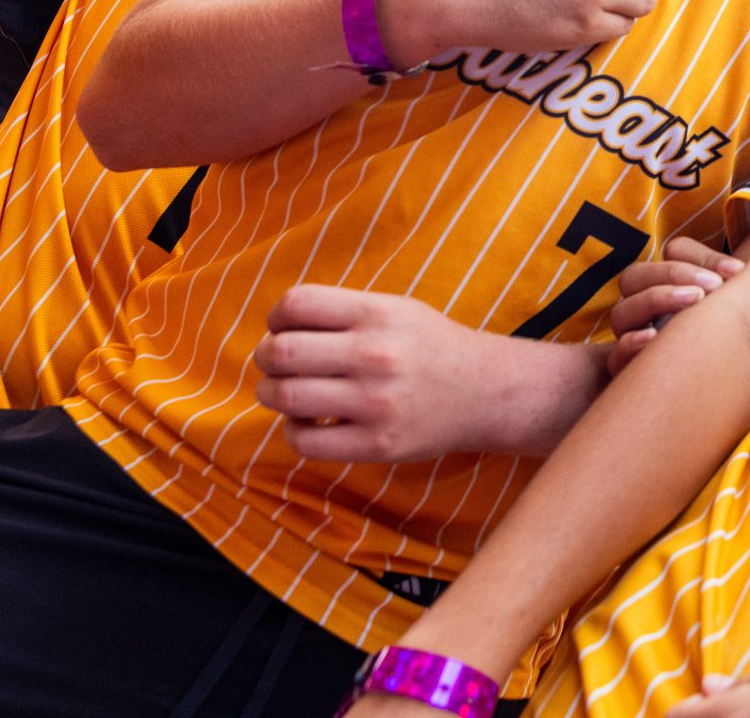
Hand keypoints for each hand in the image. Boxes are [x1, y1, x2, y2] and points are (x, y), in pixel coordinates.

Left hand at [256, 285, 522, 462]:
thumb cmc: (428, 347)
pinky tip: (310, 422)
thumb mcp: (395, 310)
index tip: (282, 328)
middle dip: (265, 358)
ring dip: (272, 394)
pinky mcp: (377, 444)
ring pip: (285, 397)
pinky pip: (305, 441)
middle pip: (281, 352)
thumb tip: (273, 331)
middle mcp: (376, 355)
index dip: (275, 317)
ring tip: (286, 393)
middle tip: (274, 364)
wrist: (484, 392)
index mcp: (378, 314)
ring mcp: (376, 403)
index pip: (296, 304)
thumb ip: (340, 313)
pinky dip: (294, 431)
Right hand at [599, 238, 744, 375]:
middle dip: (675, 273)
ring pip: (623, 310)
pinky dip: (631, 343)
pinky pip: (616, 355)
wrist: (709, 387)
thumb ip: (722, 282)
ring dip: (657, 298)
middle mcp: (641, 307)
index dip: (701, 258)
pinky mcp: (626, 370)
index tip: (736, 271)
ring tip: (695, 301)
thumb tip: (737, 269)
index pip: (669, 255)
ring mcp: (629, 336)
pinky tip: (653, 338)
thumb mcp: (723, 307)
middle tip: (713, 286)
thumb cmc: (718, 338)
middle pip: (635, 276)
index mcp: (665, 284)